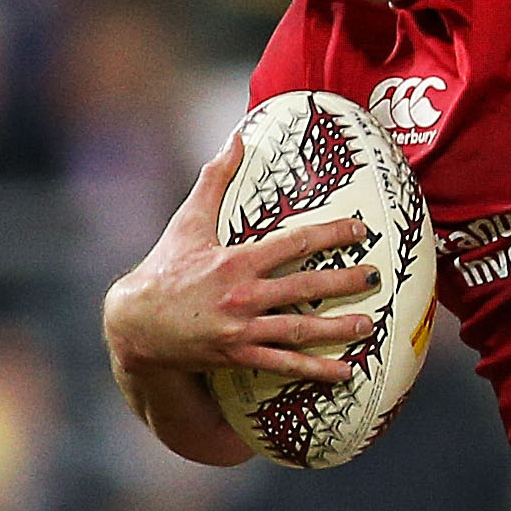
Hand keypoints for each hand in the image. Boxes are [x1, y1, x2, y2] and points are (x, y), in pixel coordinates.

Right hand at [101, 134, 379, 384]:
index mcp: (235, 261)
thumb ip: (215, 179)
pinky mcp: (237, 355)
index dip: (330, 235)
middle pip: (304, 288)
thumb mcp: (188, 221)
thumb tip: (236, 137)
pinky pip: (283, 365)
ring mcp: (240, 328)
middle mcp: (241, 294)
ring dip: (337, 329)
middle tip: (375, 277)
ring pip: (298, 330)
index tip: (360, 229)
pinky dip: (316, 370)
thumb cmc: (166, 267)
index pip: (293, 244)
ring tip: (369, 326)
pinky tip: (346, 373)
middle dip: (343, 282)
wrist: (135, 322)